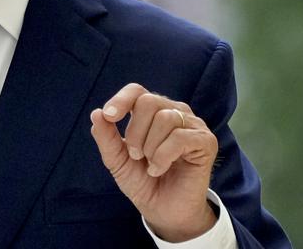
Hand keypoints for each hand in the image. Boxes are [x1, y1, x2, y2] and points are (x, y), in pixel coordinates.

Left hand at [90, 83, 217, 241]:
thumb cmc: (142, 181)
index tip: (109, 116)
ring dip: (150, 147)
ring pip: (165, 118)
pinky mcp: (206, 141)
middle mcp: (173, 112)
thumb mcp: (117, 160)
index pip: (137, 91)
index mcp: (151, 112)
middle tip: (136, 155)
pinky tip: (159, 169)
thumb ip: (106, 137)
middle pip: (148, 101)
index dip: (121, 100)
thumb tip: (96, 113)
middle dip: (135, 131)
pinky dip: (163, 156)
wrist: (163, 211)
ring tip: (150, 164)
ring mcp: (192, 125)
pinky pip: (180, 137)